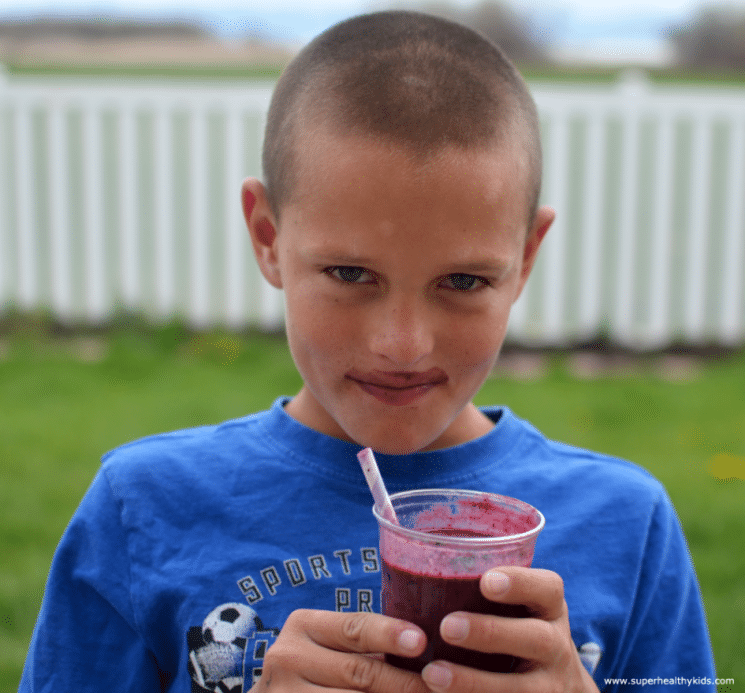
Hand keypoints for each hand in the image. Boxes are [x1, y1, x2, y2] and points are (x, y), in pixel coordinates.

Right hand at [250, 608, 429, 691]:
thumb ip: (361, 643)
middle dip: (405, 682)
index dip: (389, 634)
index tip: (421, 641)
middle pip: (360, 672)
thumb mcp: (327, 644)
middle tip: (439, 684)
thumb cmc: (315, 666)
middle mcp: (289, 657)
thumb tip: (423, 643)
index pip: (354, 627)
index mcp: (303, 626)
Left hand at [420, 567, 599, 692]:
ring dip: (474, 682)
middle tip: (447, 627)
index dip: (520, 582)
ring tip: (432, 674)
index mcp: (550, 608)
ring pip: (520, 688)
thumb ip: (484, 584)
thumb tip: (415, 545)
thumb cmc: (518, 627)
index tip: (485, 581)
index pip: (548, 588)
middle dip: (491, 632)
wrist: (558, 689)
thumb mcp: (520, 606)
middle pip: (535, 638)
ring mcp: (550, 686)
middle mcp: (556, 646)